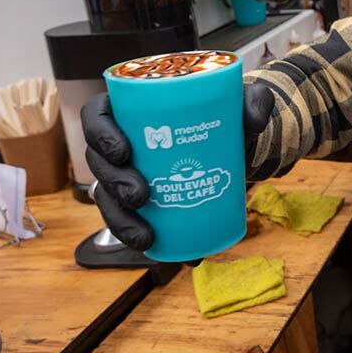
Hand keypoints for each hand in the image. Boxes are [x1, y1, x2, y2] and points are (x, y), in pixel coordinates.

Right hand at [81, 83, 275, 250]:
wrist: (234, 146)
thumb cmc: (225, 116)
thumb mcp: (242, 103)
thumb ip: (254, 101)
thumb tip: (254, 120)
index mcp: (131, 108)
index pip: (97, 116)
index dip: (99, 134)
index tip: (123, 152)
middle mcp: (121, 141)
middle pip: (98, 162)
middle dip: (113, 183)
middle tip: (140, 195)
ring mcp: (127, 173)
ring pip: (107, 197)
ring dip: (120, 221)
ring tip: (146, 237)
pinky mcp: (140, 200)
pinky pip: (130, 220)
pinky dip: (145, 239)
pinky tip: (163, 251)